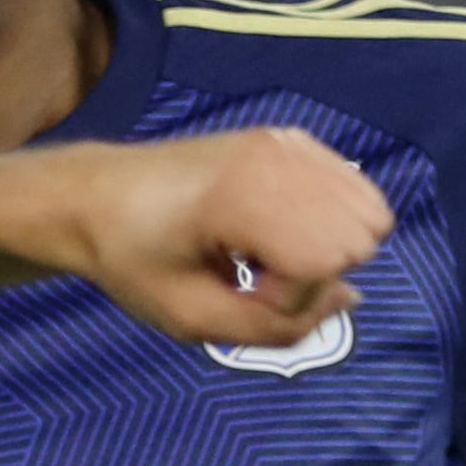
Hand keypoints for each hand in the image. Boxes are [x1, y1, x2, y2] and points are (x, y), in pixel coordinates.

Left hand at [47, 127, 392, 347]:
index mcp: (240, 197)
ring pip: (367, 211)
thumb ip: (277, 327)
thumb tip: (352, 297)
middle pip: (361, 236)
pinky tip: (277, 227)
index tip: (241, 291)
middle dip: (317, 273)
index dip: (290, 297)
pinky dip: (329, 218)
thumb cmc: (134, 260)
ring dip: (326, 246)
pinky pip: (353, 189)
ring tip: (265, 251)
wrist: (98, 198)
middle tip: (255, 273)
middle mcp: (273, 158)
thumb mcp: (193, 318)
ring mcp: (285, 141)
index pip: (326, 261)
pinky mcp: (290, 137)